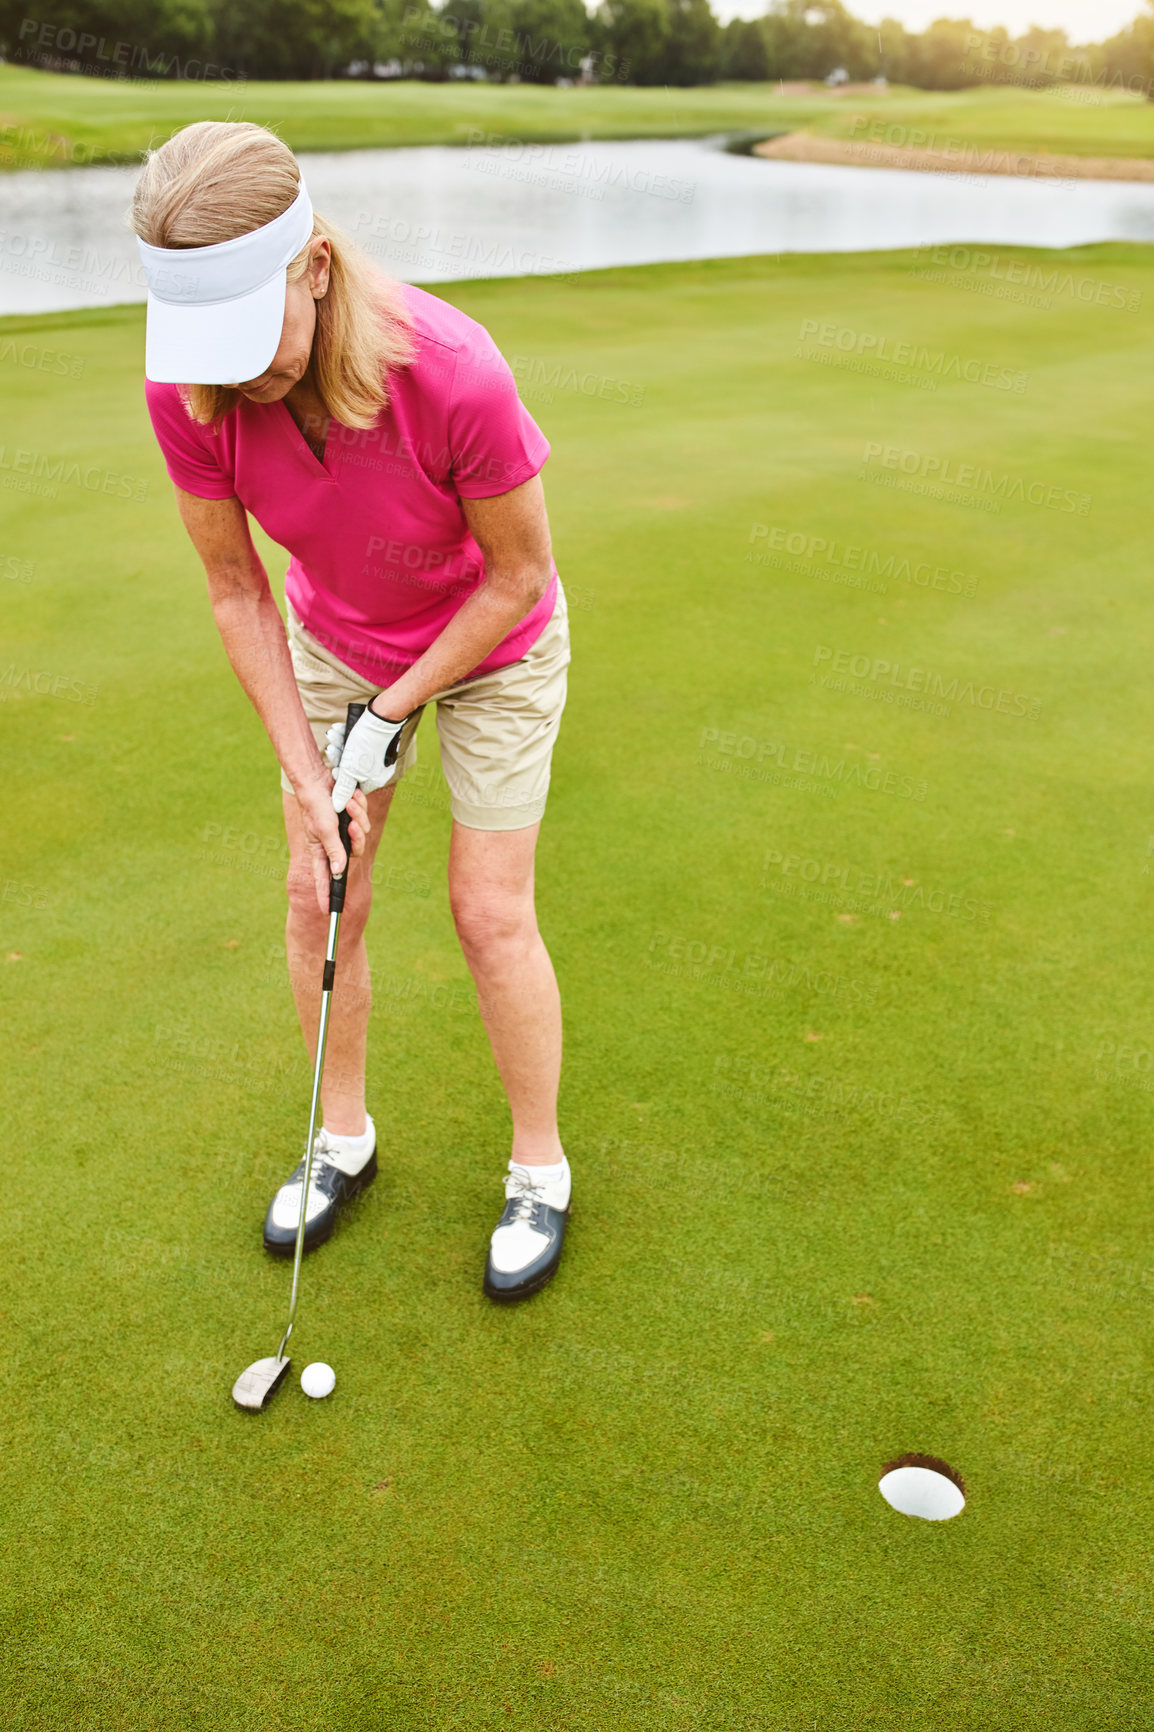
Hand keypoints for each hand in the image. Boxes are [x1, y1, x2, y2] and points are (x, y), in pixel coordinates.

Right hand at [296, 776, 370, 913]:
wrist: (319, 777)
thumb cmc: (315, 804)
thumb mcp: (324, 829)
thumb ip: (333, 851)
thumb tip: (339, 872)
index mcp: (321, 850)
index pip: (324, 879)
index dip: (325, 895)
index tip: (328, 913)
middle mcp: (333, 843)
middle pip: (355, 852)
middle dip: (358, 837)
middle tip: (354, 826)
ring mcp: (343, 830)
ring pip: (363, 832)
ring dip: (358, 815)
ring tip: (348, 802)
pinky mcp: (351, 816)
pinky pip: (364, 817)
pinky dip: (359, 806)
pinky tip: (351, 797)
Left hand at [327, 702, 408, 811]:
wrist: (383, 715)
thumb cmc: (368, 742)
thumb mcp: (351, 768)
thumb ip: (344, 788)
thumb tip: (337, 808)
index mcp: (375, 780)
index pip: (352, 785)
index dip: (340, 777)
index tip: (334, 769)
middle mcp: (377, 770)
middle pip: (350, 769)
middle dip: (338, 758)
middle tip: (331, 748)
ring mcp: (376, 756)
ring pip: (351, 755)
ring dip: (339, 746)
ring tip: (333, 735)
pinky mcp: (373, 743)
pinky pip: (356, 745)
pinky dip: (346, 738)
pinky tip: (339, 730)